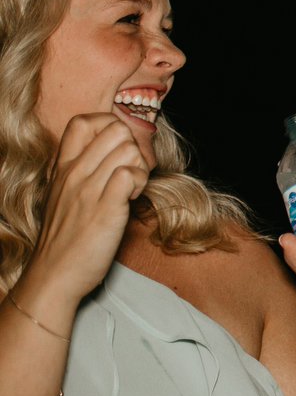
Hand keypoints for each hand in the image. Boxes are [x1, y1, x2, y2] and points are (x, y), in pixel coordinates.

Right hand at [14, 113, 152, 312]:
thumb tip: (113, 156)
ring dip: (139, 168)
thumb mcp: (64, 196)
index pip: (84, 121)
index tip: (118, 152)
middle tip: (130, 174)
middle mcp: (74, 173)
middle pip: (115, 129)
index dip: (111, 127)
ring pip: (128, 149)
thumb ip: (83, 172)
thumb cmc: (65, 237)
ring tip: (129, 190)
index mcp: (62, 168)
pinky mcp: (106, 209)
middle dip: (133, 147)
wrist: (54, 274)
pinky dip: (140, 184)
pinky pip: (131, 174)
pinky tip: (132, 200)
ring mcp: (88, 190)